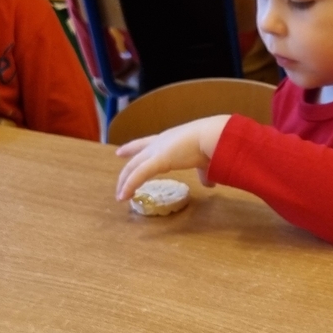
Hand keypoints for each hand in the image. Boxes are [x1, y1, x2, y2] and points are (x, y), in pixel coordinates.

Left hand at [115, 115, 229, 199]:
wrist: (214, 136)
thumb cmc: (212, 145)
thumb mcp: (205, 161)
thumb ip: (203, 173)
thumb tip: (209, 184)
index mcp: (169, 140)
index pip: (146, 143)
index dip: (133, 147)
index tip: (120, 151)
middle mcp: (160, 143)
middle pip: (136, 156)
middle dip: (126, 167)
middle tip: (118, 176)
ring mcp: (157, 151)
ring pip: (133, 167)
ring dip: (125, 182)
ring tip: (121, 196)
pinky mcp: (157, 161)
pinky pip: (138, 176)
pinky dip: (130, 186)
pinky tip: (124, 197)